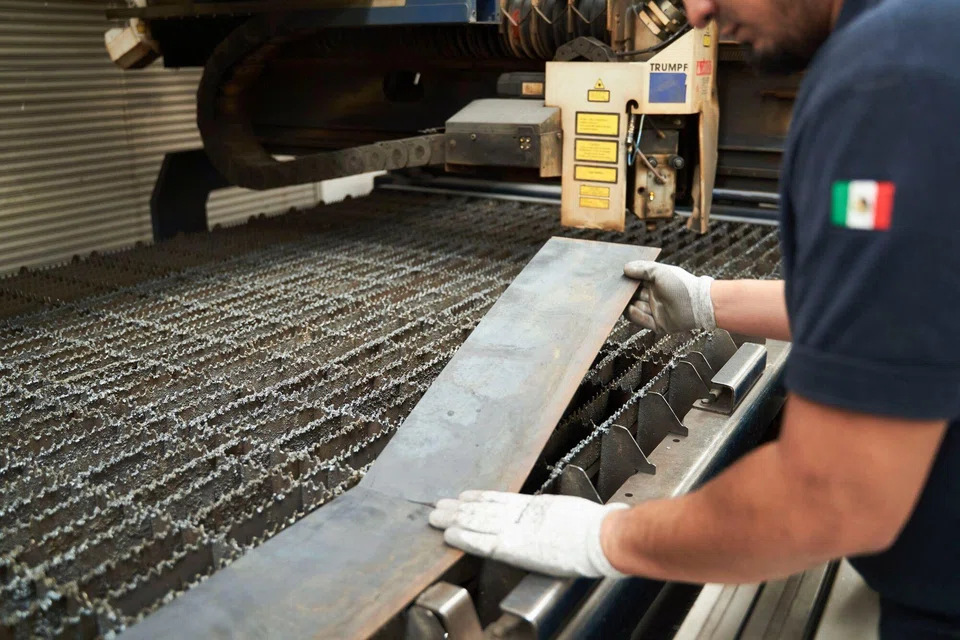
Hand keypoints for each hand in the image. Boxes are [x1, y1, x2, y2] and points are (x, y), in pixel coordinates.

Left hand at [429, 490, 628, 577]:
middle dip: (458, 508)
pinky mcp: (515, 547)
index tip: (463, 496)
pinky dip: (465, 537)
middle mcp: (520, 515)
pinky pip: (483, 542)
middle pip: (481, 509)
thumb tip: (544, 512)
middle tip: (438, 505)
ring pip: (477, 522)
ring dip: (454, 519)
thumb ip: (549, 513)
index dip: (477, 498)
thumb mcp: (567, 510)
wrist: (601, 537)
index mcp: (533, 505)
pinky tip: (450, 535)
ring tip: (436, 517)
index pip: (497, 499)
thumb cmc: (594, 527)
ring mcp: (516, 530)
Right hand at [623, 261, 715, 334]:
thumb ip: (643, 269)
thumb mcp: (660, 272)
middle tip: (614, 291)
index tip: (617, 278)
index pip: (636, 283)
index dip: (627, 281)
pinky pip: (642, 321)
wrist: (698, 304)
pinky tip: (629, 309)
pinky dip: (635, 315)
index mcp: (655, 284)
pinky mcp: (658, 325)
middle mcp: (654, 298)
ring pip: (636, 309)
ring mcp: (655, 311)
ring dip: (628, 305)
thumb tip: (625, 268)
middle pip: (634, 297)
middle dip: (625, 294)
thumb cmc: (681, 285)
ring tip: (619, 301)